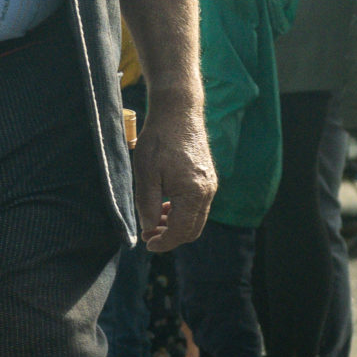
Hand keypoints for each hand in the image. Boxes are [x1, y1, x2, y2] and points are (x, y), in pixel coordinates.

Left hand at [131, 89, 216, 251]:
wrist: (178, 112)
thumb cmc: (159, 140)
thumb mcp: (146, 174)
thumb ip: (148, 205)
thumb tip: (148, 228)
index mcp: (193, 193)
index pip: (181, 231)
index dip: (163, 242)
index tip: (146, 244)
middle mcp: (207, 192)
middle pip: (192, 230)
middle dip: (170, 237)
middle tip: (148, 234)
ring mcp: (210, 185)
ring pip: (196, 219)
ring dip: (175, 225)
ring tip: (153, 220)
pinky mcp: (208, 178)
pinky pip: (198, 206)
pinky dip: (182, 212)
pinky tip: (165, 206)